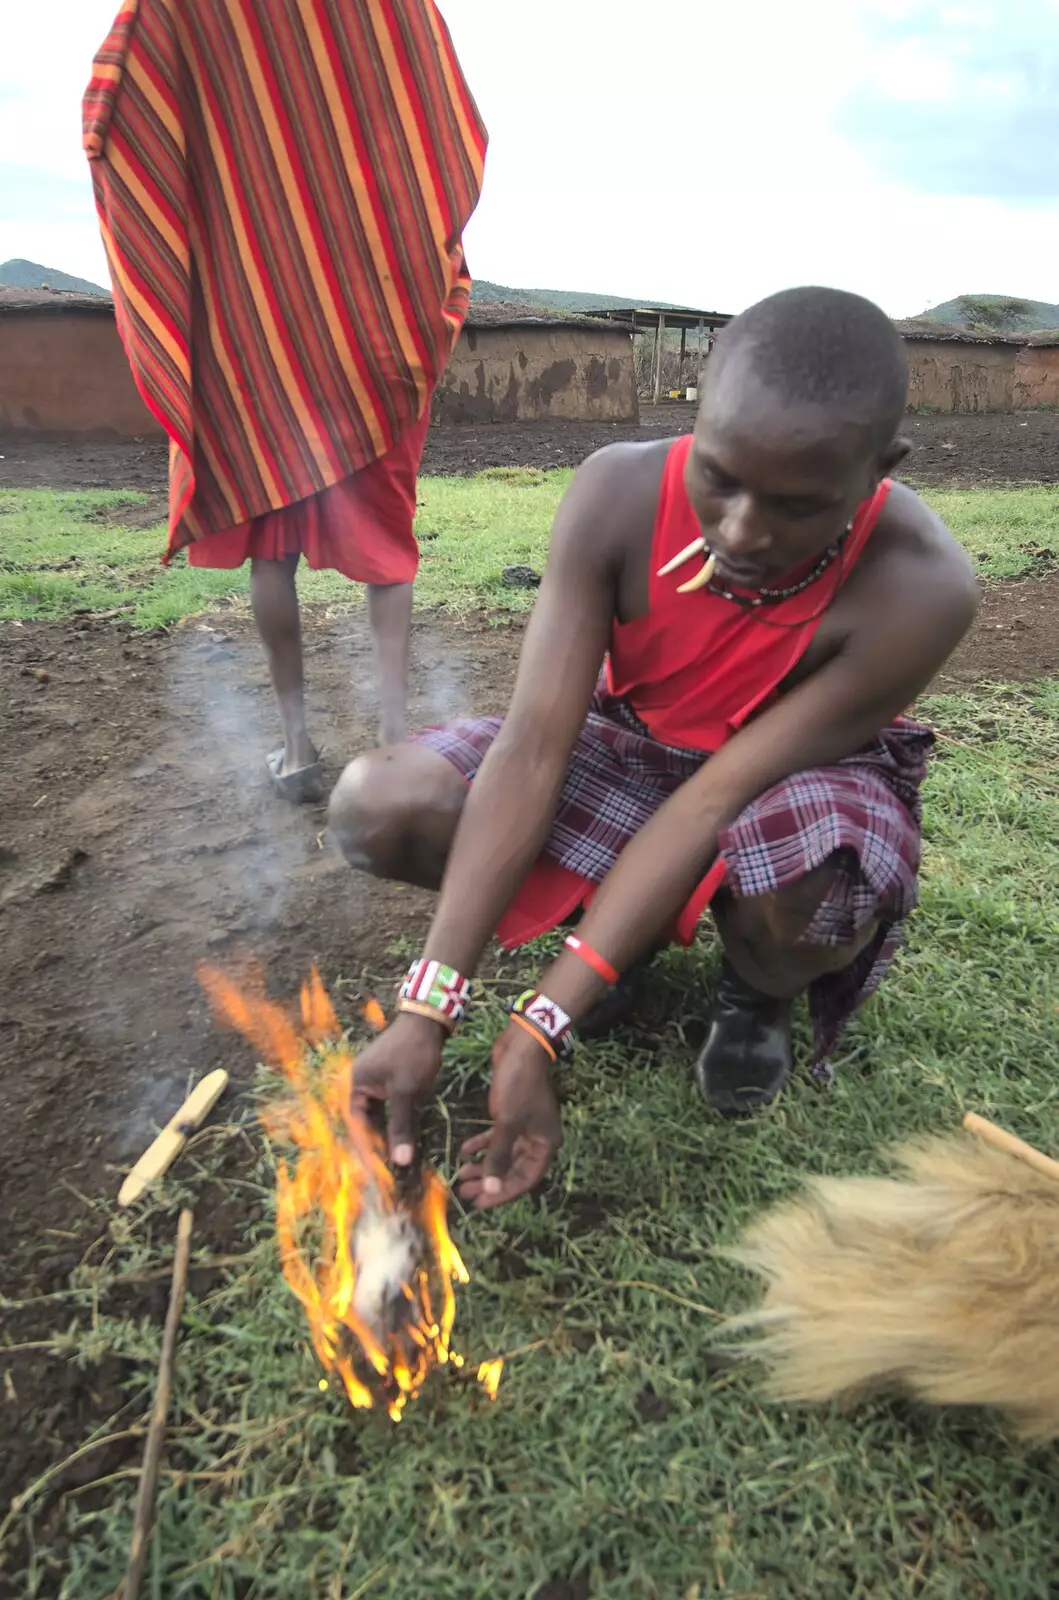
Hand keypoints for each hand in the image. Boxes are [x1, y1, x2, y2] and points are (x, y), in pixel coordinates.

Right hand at [351, 1012, 445, 1166]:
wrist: (427, 1023)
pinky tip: (404, 1143)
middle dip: (375, 1148)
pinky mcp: (387, 1085)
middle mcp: (359, 1086)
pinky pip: (387, 1111)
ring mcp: (373, 1085)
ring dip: (386, 1138)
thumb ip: (401, 1126)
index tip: (376, 1175)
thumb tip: (400, 1161)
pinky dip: (395, 1125)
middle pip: (364, 1124)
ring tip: (394, 1165)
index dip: (366, 1151)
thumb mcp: (406, 1091)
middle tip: (386, 1175)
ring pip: (377, 1119)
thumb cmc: (413, 1054)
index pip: (356, 1126)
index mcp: (354, 1086)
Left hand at [457, 1026, 562, 1208]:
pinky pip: (498, 1136)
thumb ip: (499, 1157)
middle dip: (489, 1181)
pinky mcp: (512, 1113)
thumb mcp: (507, 1123)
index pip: (525, 1180)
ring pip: (503, 1154)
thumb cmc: (518, 1086)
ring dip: (484, 1164)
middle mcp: (538, 1138)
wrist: (521, 1047)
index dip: (503, 1194)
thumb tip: (492, 1190)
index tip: (479, 1203)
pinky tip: (464, 1150)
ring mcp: (525, 1125)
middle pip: (513, 1169)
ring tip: (460, 1175)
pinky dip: (482, 1144)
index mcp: (545, 1144)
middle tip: (464, 1192)